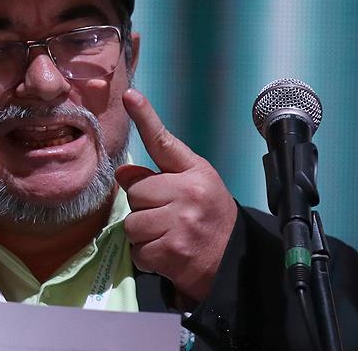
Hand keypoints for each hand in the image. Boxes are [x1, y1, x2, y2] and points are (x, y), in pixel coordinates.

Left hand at [115, 88, 237, 307]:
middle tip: (167, 217)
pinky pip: (137, 250)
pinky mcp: (172, 252)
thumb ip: (160, 176)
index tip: (129, 95)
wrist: (234, 263)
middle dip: (144, 206)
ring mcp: (181, 224)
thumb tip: (123, 172)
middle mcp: (189, 194)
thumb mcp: (195, 188)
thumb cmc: (210, 219)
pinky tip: (166, 254)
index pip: (164, 142)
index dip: (145, 117)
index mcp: (196, 172)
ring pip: (132, 223)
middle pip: (136, 191)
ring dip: (143, 234)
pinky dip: (147, 256)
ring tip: (167, 236)